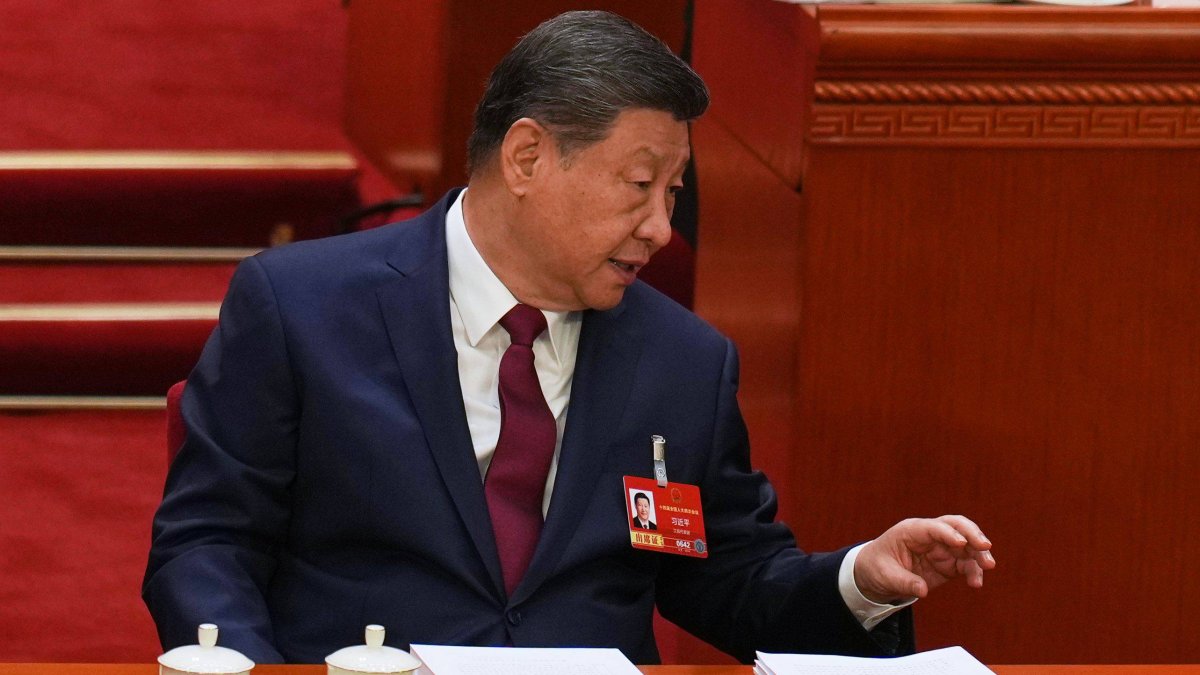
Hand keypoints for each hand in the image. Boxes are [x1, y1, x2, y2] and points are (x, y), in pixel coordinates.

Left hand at [854, 515, 995, 603]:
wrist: (877, 573)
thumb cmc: (878, 567)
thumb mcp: (884, 575)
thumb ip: (904, 582)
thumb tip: (922, 591)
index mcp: (911, 530)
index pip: (934, 527)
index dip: (949, 533)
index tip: (961, 543)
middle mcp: (930, 535)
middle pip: (956, 526)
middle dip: (972, 534)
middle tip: (985, 547)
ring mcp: (941, 548)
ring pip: (966, 545)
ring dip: (979, 554)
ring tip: (988, 567)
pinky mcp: (948, 563)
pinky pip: (966, 564)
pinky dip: (974, 571)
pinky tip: (976, 582)